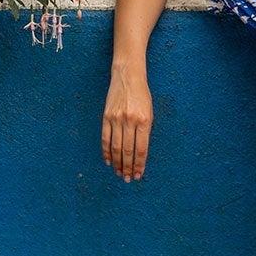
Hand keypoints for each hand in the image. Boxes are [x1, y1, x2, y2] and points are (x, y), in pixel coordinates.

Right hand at [102, 64, 152, 180]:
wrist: (128, 77)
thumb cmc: (142, 96)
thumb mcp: (149, 113)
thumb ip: (145, 132)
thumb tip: (139, 153)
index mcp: (144, 121)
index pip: (141, 150)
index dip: (139, 165)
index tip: (139, 175)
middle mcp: (130, 121)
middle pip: (128, 151)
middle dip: (128, 168)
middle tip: (128, 179)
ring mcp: (117, 119)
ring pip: (116, 147)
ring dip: (118, 163)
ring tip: (120, 173)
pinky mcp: (106, 117)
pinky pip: (105, 138)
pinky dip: (106, 152)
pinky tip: (109, 161)